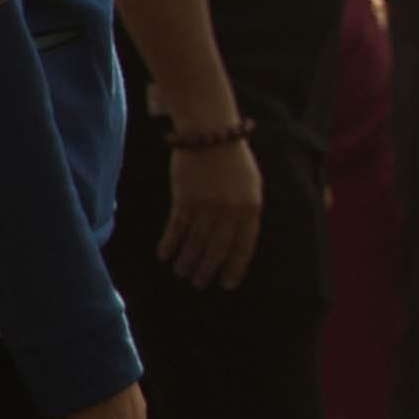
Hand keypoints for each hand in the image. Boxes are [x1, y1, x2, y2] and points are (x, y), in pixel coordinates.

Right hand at [156, 132, 259, 291]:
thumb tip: (245, 240)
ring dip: (187, 260)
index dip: (234, 267)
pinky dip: (170, 243)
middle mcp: (229, 209)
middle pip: (217, 248)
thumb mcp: (253, 185)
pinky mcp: (184, 198)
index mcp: (251, 207)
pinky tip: (165, 255)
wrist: (210, 134)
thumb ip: (250, 212)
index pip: (243, 246)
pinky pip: (176, 227)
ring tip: (182, 273)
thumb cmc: (235, 162)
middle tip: (199, 283)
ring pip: (195, 241)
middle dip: (207, 269)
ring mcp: (206, 204)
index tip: (226, 284)